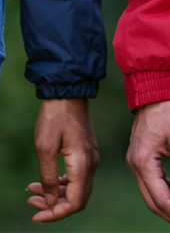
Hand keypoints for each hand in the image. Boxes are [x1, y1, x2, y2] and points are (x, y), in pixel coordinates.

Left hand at [26, 98, 97, 222]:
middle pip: (76, 198)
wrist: (66, 90)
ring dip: (55, 194)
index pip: (75, 202)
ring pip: (75, 188)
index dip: (56, 213)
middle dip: (53, 205)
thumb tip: (51, 201)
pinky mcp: (85, 152)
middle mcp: (91, 165)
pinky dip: (60, 182)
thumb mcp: (44, 146)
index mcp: (83, 165)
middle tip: (31, 204)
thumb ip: (48, 176)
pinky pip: (75, 176)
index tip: (36, 216)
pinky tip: (43, 180)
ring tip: (31, 192)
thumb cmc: (54, 115)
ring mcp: (90, 158)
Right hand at [126, 100, 169, 220]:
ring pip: (150, 194)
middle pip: (152, 202)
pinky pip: (149, 182)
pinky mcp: (138, 155)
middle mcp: (134, 163)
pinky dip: (164, 191)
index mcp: (143, 161)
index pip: (161, 200)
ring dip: (167, 203)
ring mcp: (134, 159)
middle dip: (169, 212)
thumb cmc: (169, 111)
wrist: (154, 89)